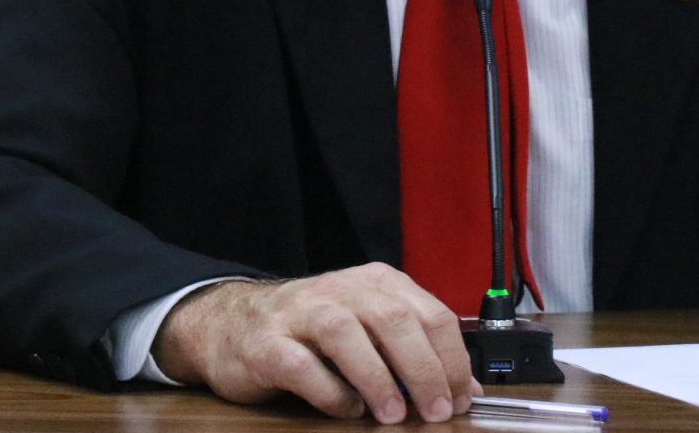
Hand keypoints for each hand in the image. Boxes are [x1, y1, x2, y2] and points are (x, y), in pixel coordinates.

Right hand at [151, 263, 479, 421]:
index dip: (452, 358)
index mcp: (375, 283)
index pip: (430, 313)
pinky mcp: (267, 344)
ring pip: (347, 334)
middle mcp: (341, 290)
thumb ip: (416, 352)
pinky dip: (329, 392)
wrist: (233, 323)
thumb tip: (466, 388)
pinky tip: (346, 410)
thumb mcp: (370, 330)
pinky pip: (302, 366)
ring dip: (378, 378)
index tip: (462, 396)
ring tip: (394, 415)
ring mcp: (301, 314)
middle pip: (394, 320)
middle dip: (424, 369)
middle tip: (438, 410)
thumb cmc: (310, 331)